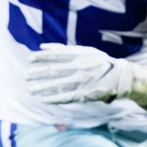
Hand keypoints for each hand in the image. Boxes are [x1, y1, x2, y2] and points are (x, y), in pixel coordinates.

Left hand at [24, 44, 146, 105]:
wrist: (120, 76)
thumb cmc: (98, 62)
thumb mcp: (84, 50)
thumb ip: (63, 48)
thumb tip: (42, 46)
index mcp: (78, 55)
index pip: (55, 55)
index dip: (41, 57)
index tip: (29, 59)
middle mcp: (79, 68)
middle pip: (54, 71)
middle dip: (38, 73)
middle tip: (26, 75)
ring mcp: (82, 82)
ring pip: (58, 85)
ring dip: (42, 88)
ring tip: (30, 89)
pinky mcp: (84, 94)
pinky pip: (66, 97)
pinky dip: (53, 98)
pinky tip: (43, 100)